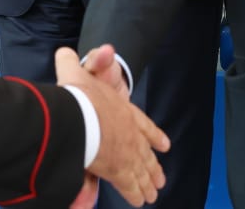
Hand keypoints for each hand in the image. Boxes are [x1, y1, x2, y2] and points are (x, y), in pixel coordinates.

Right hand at [55, 46, 167, 207]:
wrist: (80, 113)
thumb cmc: (79, 94)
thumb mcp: (79, 72)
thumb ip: (87, 61)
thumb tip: (95, 51)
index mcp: (125, 112)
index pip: (143, 124)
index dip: (154, 135)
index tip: (164, 145)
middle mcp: (130, 134)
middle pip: (145, 153)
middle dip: (152, 166)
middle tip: (160, 179)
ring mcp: (127, 153)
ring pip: (142, 170)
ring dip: (148, 181)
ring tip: (154, 192)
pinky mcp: (118, 170)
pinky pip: (129, 185)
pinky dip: (135, 192)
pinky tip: (140, 200)